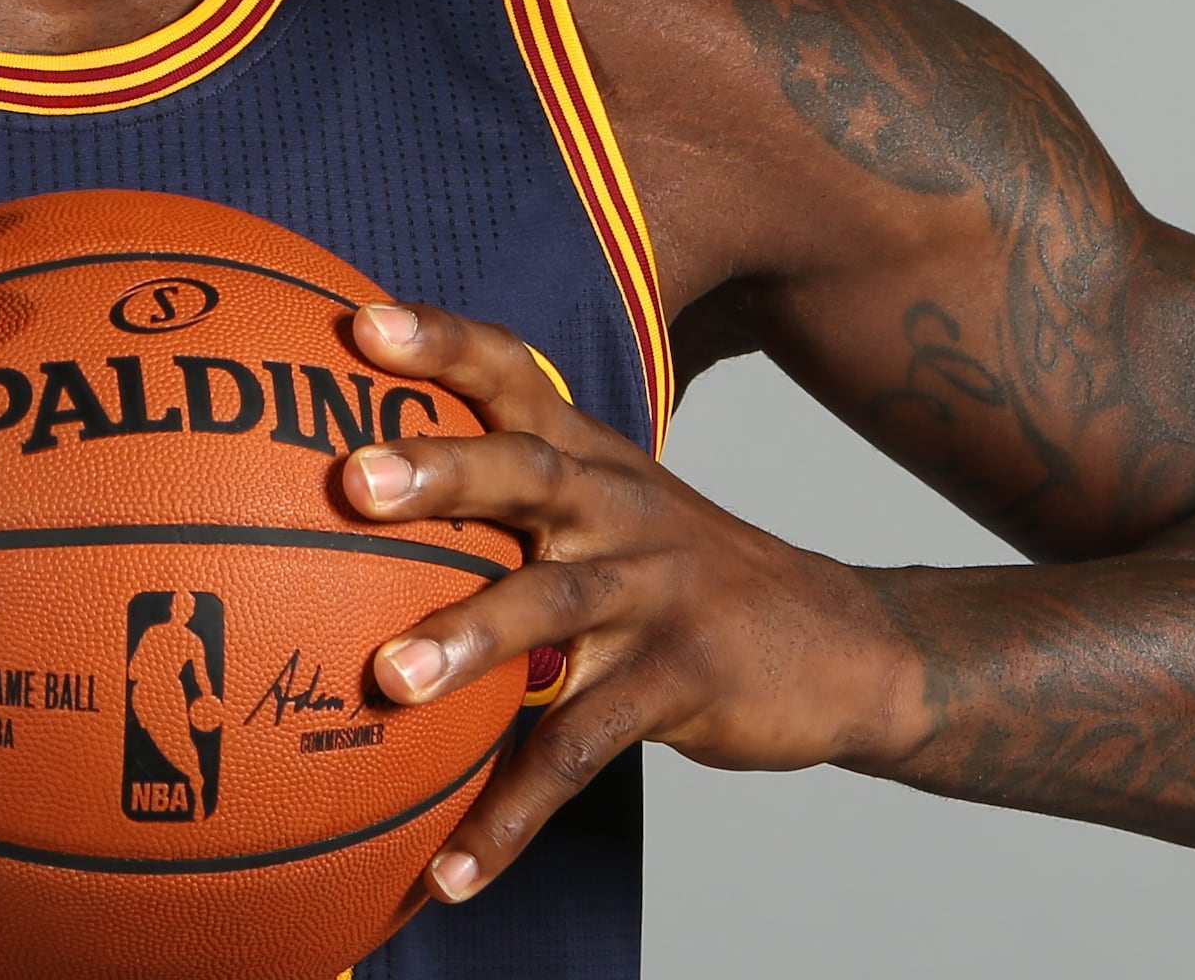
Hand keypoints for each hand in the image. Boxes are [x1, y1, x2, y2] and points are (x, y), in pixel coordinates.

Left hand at [337, 301, 921, 903]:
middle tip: (353, 480)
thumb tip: (355, 491)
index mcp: (591, 458)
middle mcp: (618, 509)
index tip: (359, 323)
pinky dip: (511, 813)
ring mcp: (654, 593)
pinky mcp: (680, 680)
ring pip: (551, 607)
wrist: (841, 645)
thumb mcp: (614, 502)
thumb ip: (515, 483)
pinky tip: (451, 871)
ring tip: (386, 683)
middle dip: (441, 470)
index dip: (441, 343)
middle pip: (527, 473)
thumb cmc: (681, 572)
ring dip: (466, 642)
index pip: (512, 376)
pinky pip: (580, 748)